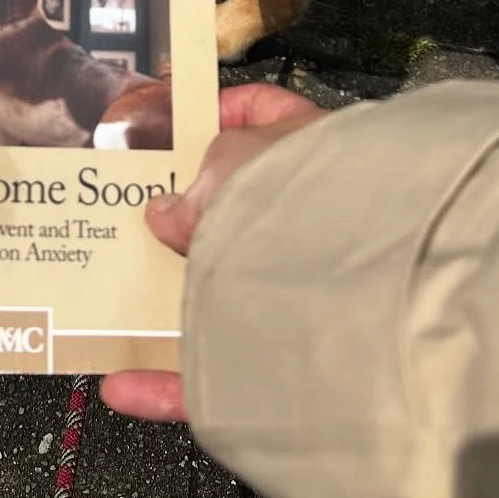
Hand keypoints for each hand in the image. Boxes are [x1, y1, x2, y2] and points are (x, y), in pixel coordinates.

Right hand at [100, 82, 326, 423]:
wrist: (377, 287)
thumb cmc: (315, 198)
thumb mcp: (235, 163)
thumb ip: (197, 182)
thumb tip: (165, 212)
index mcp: (311, 149)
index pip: (264, 115)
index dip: (219, 113)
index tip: (173, 129)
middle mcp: (315, 220)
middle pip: (238, 214)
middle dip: (188, 220)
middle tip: (139, 219)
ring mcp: (307, 292)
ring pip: (226, 296)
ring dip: (174, 300)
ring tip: (121, 297)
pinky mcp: (290, 360)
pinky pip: (220, 374)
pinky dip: (169, 382)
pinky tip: (125, 384)